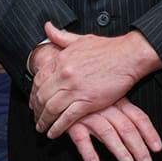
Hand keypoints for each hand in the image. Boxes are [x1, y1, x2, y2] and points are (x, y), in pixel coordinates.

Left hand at [29, 22, 161, 137]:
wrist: (128, 55)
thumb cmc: (108, 48)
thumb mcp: (80, 38)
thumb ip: (61, 36)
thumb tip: (47, 27)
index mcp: (61, 59)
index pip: (38, 79)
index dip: (33, 93)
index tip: (33, 102)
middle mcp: (65, 74)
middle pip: (42, 96)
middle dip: (36, 110)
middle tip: (35, 117)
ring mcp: (75, 88)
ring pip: (51, 109)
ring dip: (43, 121)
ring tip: (41, 128)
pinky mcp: (88, 101)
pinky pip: (67, 118)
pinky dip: (58, 128)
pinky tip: (53, 133)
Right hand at [68, 98, 161, 160]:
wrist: (62, 82)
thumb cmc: (88, 91)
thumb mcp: (110, 95)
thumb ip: (124, 109)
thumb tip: (142, 130)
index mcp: (117, 101)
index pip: (138, 117)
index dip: (149, 133)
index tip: (157, 148)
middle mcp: (106, 107)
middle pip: (126, 128)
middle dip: (138, 147)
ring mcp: (89, 115)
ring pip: (107, 132)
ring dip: (118, 149)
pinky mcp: (72, 122)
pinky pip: (80, 138)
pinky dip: (88, 151)